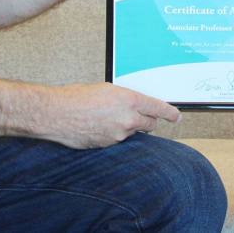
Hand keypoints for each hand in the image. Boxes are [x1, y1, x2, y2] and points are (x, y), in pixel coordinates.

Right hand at [39, 83, 180, 148]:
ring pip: (132, 132)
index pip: (158, 108)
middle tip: (140, 116)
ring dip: (126, 126)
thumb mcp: (106, 89)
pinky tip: (99, 125)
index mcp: (129, 100)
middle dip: (147, 120)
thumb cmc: (77, 97)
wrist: (58, 114)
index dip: (170, 113)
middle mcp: (128, 119)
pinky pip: (118, 139)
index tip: (176, 116)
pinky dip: (113, 133)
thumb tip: (130, 104)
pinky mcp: (108, 145)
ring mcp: (118, 134)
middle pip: (149, 124)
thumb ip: (123, 98)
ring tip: (106, 117)